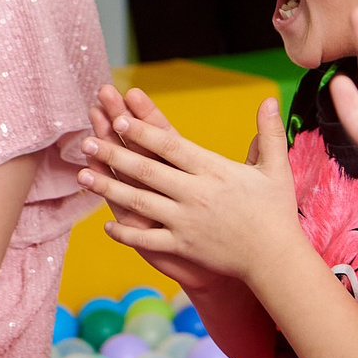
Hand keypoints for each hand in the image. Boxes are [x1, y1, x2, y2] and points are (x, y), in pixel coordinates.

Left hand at [80, 92, 303, 287]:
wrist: (275, 259)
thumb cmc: (275, 211)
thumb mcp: (276, 168)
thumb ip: (269, 133)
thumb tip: (267, 99)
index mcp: (214, 171)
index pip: (171, 146)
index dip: (143, 132)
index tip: (119, 118)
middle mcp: (195, 194)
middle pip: (147, 170)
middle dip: (114, 154)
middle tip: (87, 141)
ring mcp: (186, 223)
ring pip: (139, 202)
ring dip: (108, 188)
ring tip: (81, 175)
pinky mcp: (182, 247)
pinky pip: (146, 239)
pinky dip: (125, 233)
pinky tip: (106, 223)